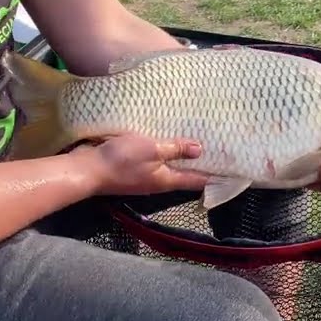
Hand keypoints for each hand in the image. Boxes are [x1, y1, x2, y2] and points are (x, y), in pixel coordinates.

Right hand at [79, 133, 209, 196]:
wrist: (87, 169)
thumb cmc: (121, 160)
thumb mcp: (151, 150)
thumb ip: (174, 149)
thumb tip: (200, 149)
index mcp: (167, 180)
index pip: (197, 181)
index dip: (215, 177)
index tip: (233, 172)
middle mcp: (158, 181)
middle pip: (184, 175)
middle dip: (200, 165)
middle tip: (218, 149)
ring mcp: (144, 176)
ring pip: (169, 167)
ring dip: (182, 157)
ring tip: (196, 141)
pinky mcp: (132, 169)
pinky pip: (154, 160)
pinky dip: (164, 152)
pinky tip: (166, 139)